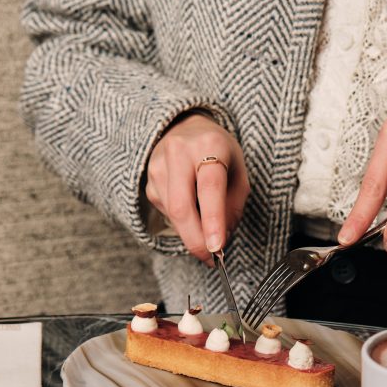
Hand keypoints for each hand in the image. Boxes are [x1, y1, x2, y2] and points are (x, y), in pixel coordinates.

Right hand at [145, 114, 249, 263]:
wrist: (186, 128)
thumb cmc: (218, 153)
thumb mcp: (239, 172)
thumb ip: (234, 206)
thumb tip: (221, 239)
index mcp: (209, 145)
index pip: (209, 187)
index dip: (213, 220)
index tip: (216, 247)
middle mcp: (179, 152)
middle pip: (181, 207)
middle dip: (195, 240)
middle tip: (210, 258)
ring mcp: (158, 167)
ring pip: (172, 214)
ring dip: (191, 232)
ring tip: (208, 227)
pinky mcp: (148, 182)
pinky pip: (166, 212)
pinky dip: (182, 221)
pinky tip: (191, 207)